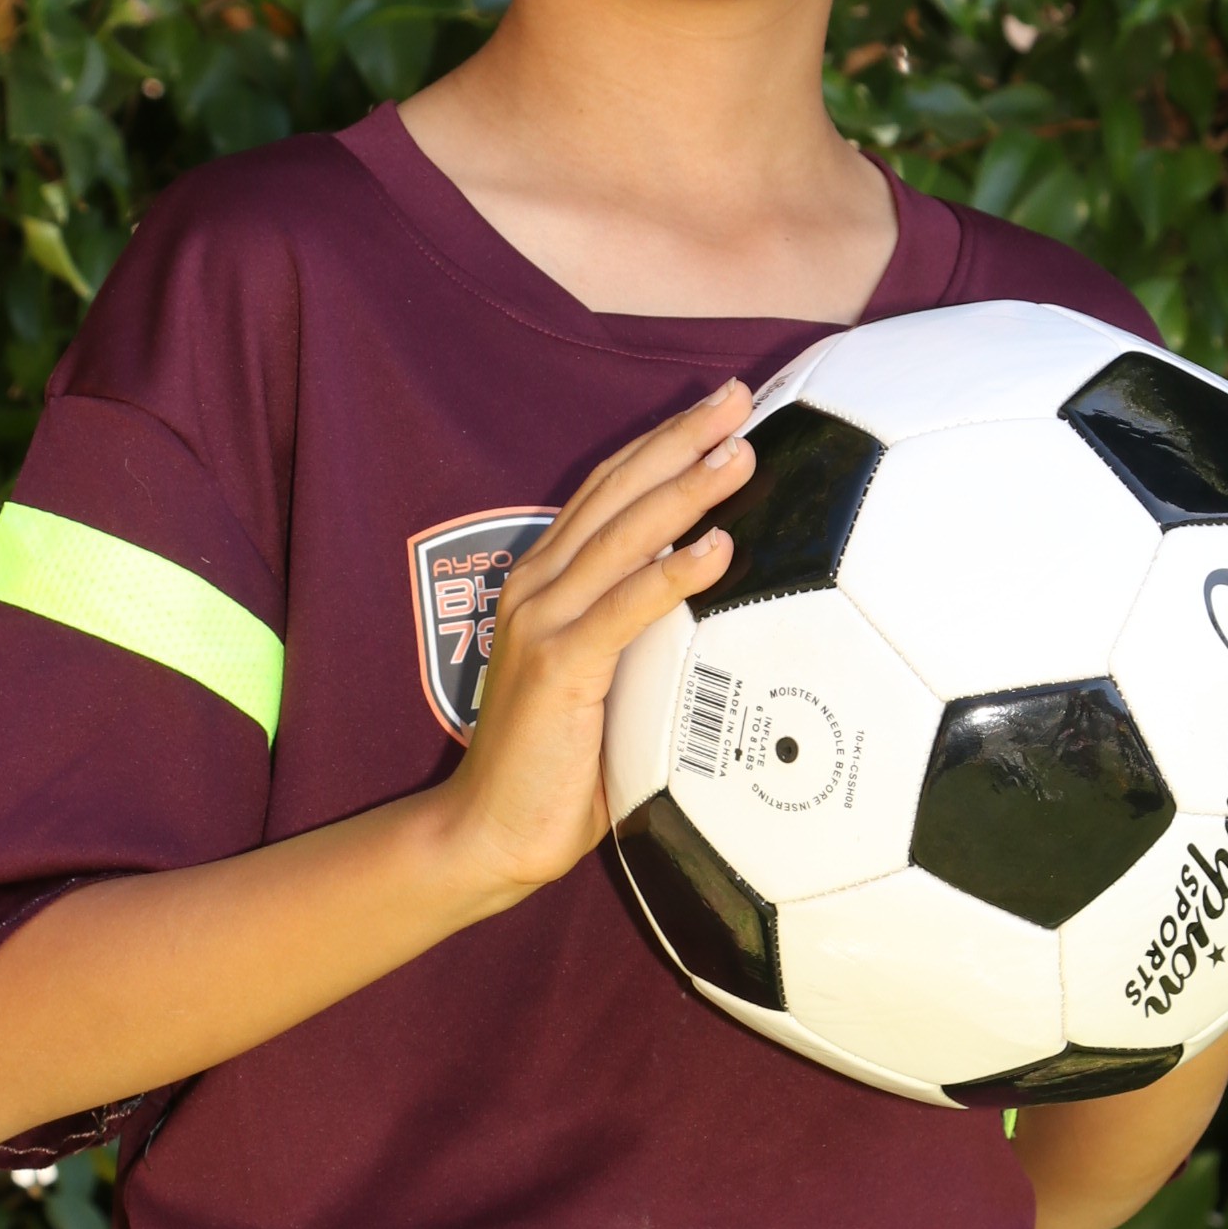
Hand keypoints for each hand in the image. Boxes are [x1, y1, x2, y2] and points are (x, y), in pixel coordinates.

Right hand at [434, 380, 754, 906]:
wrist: (489, 830)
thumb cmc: (556, 765)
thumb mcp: (606, 683)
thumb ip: (641, 637)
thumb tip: (718, 617)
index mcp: (546, 582)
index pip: (608, 493)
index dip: (661, 444)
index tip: (719, 410)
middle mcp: (538, 586)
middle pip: (617, 493)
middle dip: (680, 440)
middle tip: (738, 398)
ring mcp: (543, 622)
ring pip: (623, 537)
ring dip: (685, 490)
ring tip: (739, 453)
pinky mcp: (557, 666)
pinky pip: (624, 609)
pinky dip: (672, 574)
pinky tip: (717, 548)